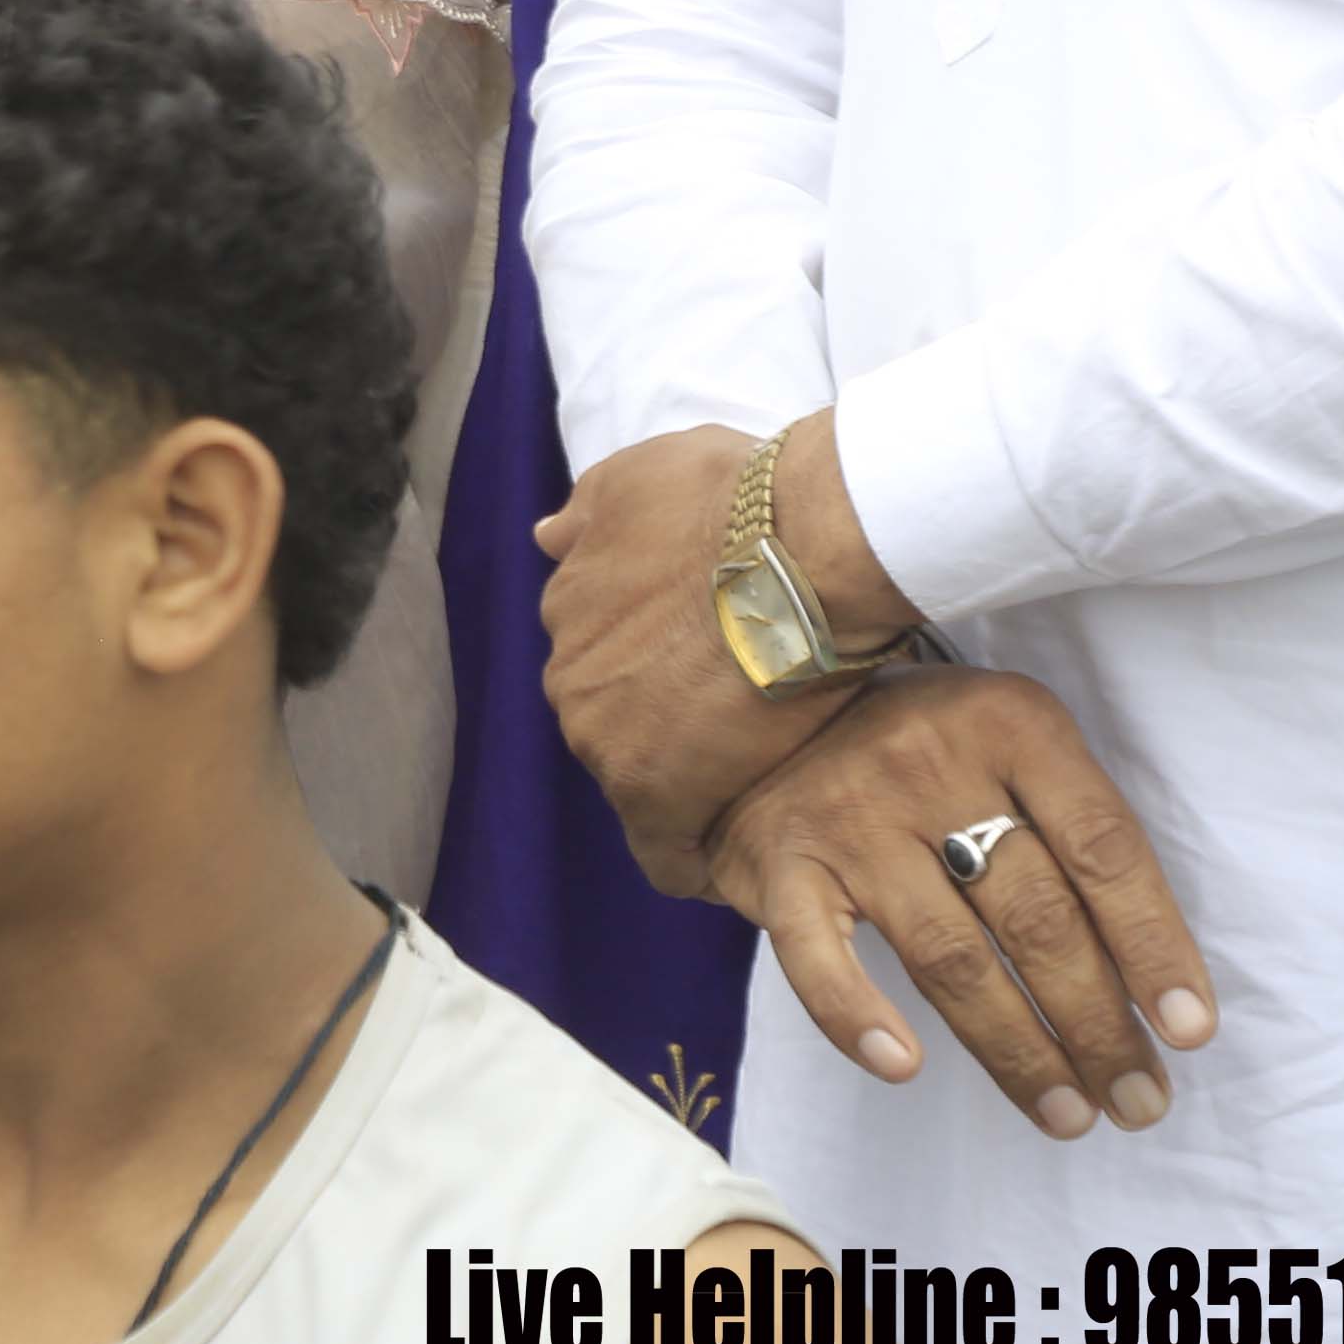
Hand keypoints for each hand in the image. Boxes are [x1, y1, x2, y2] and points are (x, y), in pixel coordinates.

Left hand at [535, 421, 842, 891]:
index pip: (603, 663)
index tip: (699, 683)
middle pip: (617, 723)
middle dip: (666, 728)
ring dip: (688, 784)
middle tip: (739, 730)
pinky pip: (665, 852)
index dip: (653, 675)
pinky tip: (729, 867)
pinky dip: (693, 858)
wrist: (797, 552)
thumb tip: (547, 537)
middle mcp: (570, 681)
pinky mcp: (656, 796)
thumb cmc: (731, 501)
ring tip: (755, 788)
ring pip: (642, 779)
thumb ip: (590, 514)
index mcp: (568, 610)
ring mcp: (606, 742)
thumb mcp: (641, 476)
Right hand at [703, 667, 1218, 1138]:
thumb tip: (1152, 979)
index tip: (1190, 1032)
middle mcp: (930, 763)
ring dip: (1017, 1050)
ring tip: (1068, 1114)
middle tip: (1138, 1100)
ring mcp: (851, 816)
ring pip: (949, 955)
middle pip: (1035, 915)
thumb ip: (1069, 827)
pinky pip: (820, 956)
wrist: (765, 714)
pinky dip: (856, 1015)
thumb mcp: (1007, 743)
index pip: (1102, 848)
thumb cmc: (923, 747)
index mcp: (1009, 724)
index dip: (1153, 946)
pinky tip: (902, 1065)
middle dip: (1098, 1024)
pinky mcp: (782, 863)